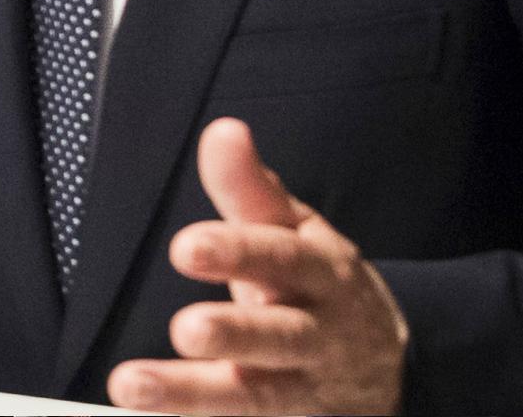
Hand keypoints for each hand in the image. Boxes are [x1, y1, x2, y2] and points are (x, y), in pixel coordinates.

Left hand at [108, 117, 406, 415]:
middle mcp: (318, 335)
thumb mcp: (294, 229)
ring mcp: (308, 388)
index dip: (236, 253)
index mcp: (319, 274)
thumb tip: (222, 131)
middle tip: (187, 329)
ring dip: (196, 397)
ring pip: (258, 397)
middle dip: (235, 334)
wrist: (390, 361)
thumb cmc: (318, 282)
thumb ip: (250, 187)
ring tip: (132, 387)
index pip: (279, 259)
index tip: (186, 246)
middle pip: (278, 338)